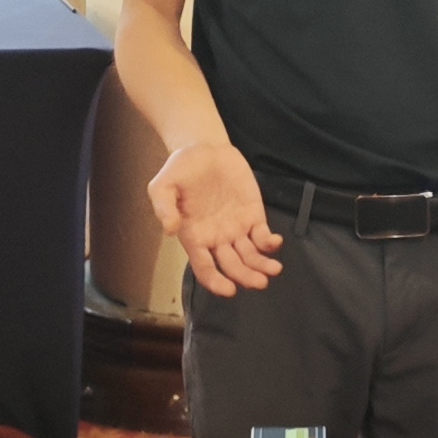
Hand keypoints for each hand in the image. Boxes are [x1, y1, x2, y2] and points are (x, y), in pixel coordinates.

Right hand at [150, 139, 282, 294]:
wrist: (203, 148)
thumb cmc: (180, 169)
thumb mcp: (162, 185)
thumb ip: (163, 207)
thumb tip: (170, 230)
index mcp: (195, 237)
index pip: (205, 268)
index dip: (216, 282)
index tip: (229, 290)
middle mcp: (216, 239)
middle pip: (233, 267)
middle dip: (246, 277)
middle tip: (260, 282)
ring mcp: (236, 228)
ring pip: (251, 256)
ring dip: (262, 266)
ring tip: (274, 270)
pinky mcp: (252, 215)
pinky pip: (263, 236)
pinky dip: (270, 243)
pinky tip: (275, 242)